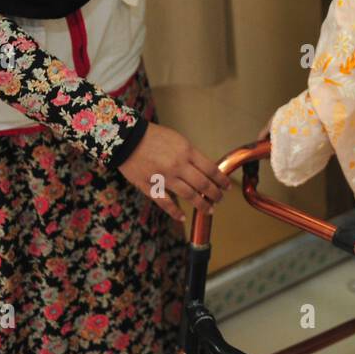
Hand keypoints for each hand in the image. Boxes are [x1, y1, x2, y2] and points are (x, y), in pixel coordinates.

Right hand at [117, 122, 232, 221]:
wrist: (127, 139)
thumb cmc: (154, 136)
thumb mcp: (178, 140)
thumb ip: (191, 155)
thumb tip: (205, 169)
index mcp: (187, 151)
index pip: (211, 169)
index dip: (221, 180)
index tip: (227, 186)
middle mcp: (178, 165)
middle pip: (203, 184)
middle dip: (215, 194)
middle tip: (220, 199)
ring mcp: (164, 177)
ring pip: (189, 195)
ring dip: (201, 204)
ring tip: (209, 209)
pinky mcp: (150, 187)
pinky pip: (165, 203)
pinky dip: (175, 212)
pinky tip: (182, 217)